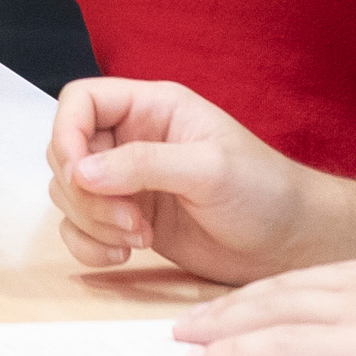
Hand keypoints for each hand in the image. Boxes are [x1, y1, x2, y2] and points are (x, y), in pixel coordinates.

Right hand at [49, 75, 337, 283]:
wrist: (289, 243)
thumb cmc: (265, 191)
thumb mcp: (208, 169)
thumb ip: (144, 164)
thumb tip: (81, 170)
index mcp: (153, 108)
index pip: (81, 101)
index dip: (66, 133)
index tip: (79, 173)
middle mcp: (134, 140)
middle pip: (66, 153)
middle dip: (85, 193)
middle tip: (129, 219)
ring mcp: (129, 183)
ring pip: (69, 194)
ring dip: (92, 222)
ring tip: (139, 237)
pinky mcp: (128, 221)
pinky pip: (81, 229)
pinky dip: (90, 246)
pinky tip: (125, 254)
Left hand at [172, 256, 355, 355]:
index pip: (321, 282)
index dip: (278, 293)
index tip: (248, 303)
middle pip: (284, 288)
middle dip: (235, 304)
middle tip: (194, 319)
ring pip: (271, 310)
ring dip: (222, 325)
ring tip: (185, 338)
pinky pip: (282, 343)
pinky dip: (239, 350)